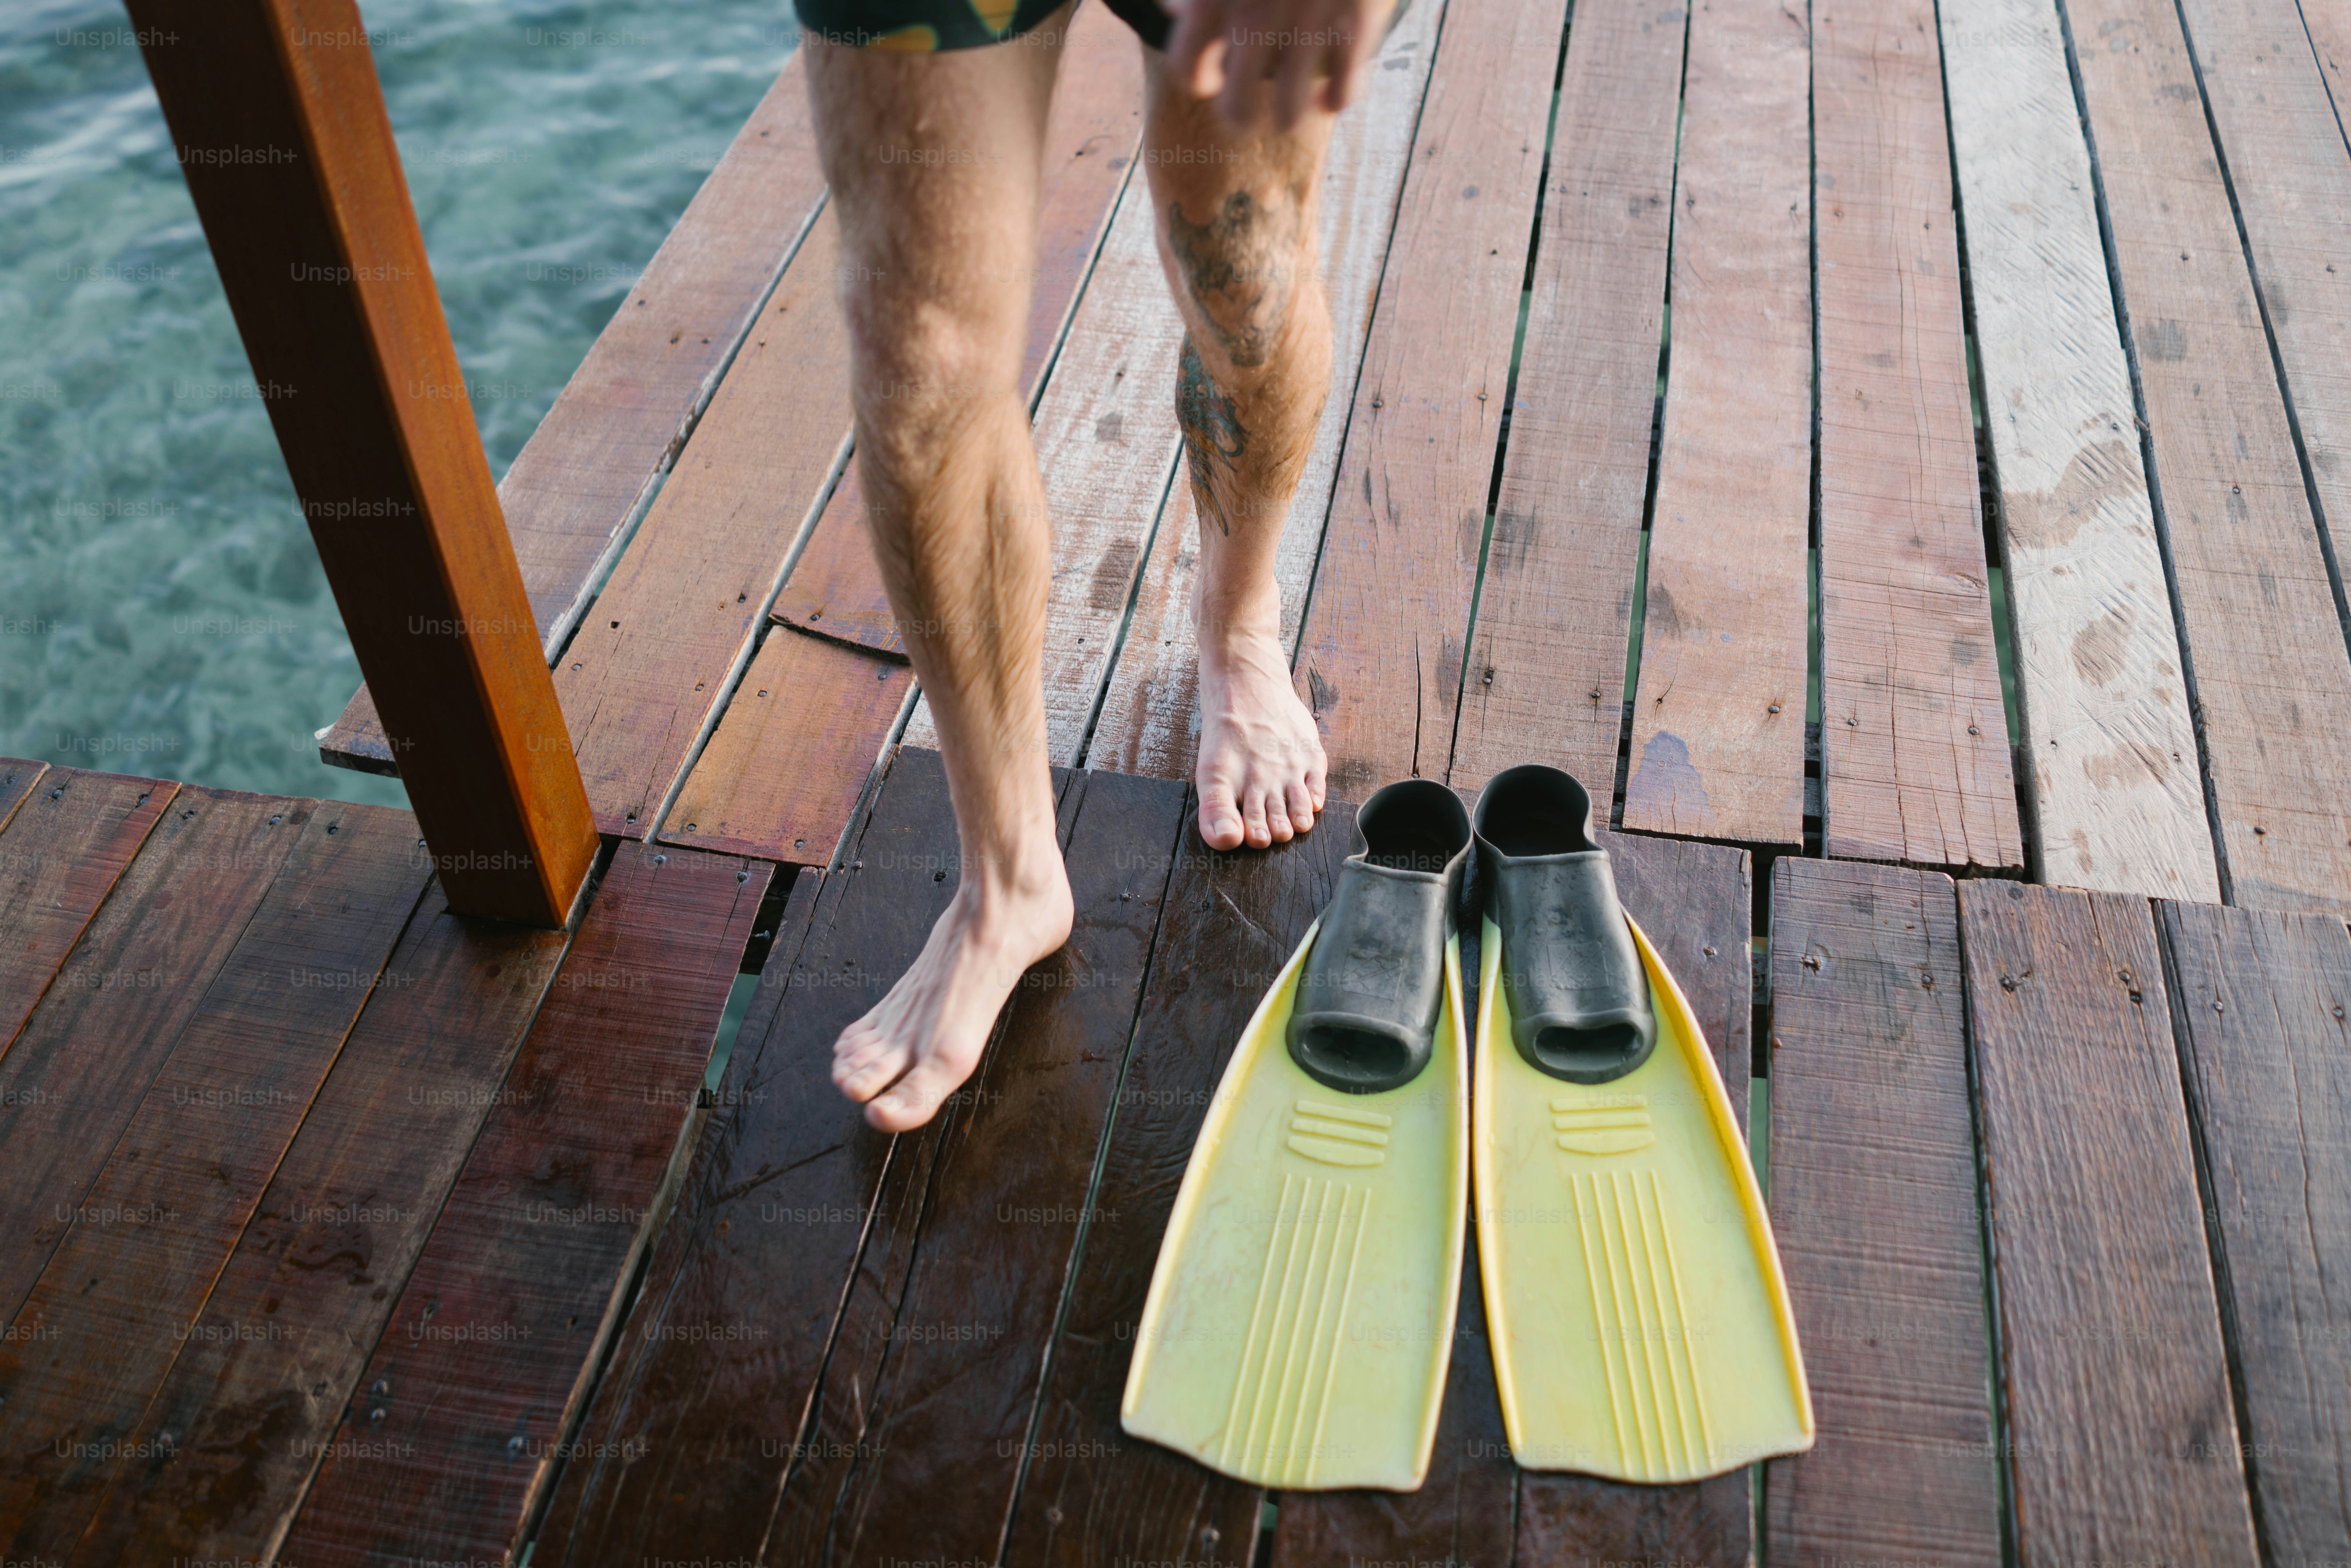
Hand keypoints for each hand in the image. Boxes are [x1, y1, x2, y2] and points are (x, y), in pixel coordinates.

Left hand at [1164, 0, 1387, 131]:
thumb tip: (1172, 11)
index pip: (1187, 70)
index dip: (1198, 81)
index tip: (1211, 79)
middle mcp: (1256, 17)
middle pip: (1237, 109)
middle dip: (1242, 112)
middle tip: (1250, 102)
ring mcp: (1308, 24)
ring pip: (1291, 114)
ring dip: (1289, 112)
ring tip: (1293, 101)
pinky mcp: (1357, 25)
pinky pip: (1342, 94)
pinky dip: (1332, 100)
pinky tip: (1327, 91)